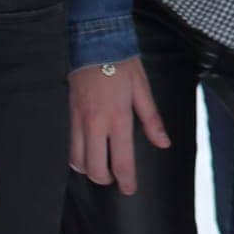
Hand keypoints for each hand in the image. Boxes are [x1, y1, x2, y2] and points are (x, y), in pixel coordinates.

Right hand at [68, 58, 170, 194]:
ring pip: (77, 161)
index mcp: (118, 118)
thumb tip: (163, 143)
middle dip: (105, 179)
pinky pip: (71, 146)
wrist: (96, 44)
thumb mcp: (144, 90)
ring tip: (102, 167)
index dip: (126, 180)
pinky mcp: (70, 116)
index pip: (121, 160)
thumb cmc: (124, 65)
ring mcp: (79, 122)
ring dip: (89, 170)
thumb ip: (152, 120)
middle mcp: (95, 124)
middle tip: (116, 179)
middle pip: (94, 168)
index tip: (129, 189)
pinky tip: (90, 152)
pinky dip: (79, 156)